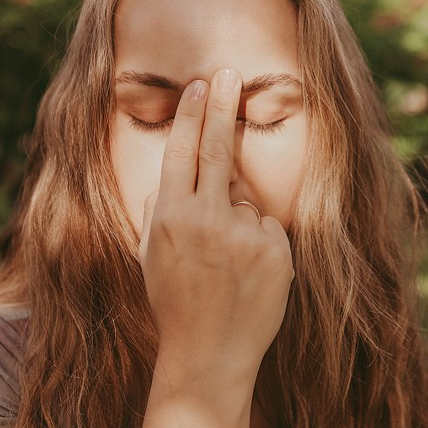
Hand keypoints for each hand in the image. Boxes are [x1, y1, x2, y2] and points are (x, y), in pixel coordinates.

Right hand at [139, 69, 293, 396]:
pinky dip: (259, 240)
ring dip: (238, 217)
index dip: (190, 114)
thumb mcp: (150, 255)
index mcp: (171, 217)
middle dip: (220, 106)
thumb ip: (158, 210)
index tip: (199, 86)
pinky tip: (246, 273)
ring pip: (246, 199)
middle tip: (225, 72)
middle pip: (216, 149)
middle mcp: (206, 219)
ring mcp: (244, 234)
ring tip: (224, 263)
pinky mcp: (276, 250)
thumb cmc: (175, 303)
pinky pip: (268, 226)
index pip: (180, 151)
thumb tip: (173, 173)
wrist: (209, 355)